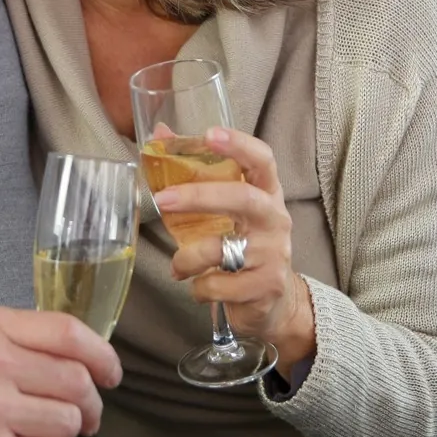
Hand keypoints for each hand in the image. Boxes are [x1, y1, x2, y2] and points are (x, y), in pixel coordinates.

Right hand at [0, 306, 121, 436]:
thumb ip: (19, 342)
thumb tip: (85, 358)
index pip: (67, 332)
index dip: (101, 354)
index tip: (112, 373)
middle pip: (76, 381)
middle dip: (90, 405)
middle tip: (84, 418)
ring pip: (68, 422)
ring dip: (64, 434)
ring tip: (36, 435)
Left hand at [155, 127, 316, 373]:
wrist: (273, 302)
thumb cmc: (241, 246)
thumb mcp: (224, 211)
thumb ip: (195, 175)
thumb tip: (160, 135)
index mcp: (266, 193)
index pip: (262, 160)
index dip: (238, 144)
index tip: (209, 134)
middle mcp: (275, 219)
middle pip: (244, 198)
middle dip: (200, 196)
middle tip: (163, 199)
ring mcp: (274, 254)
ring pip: (221, 249)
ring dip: (188, 257)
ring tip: (178, 266)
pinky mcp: (266, 286)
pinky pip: (219, 284)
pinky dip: (199, 287)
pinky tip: (200, 286)